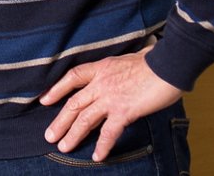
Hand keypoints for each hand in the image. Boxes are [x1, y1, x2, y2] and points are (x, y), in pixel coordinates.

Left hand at [40, 43, 182, 161]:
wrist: (168, 65)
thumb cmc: (155, 60)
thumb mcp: (129, 57)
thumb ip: (121, 66)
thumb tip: (126, 64)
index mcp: (101, 68)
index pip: (72, 77)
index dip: (57, 89)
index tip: (45, 100)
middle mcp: (101, 83)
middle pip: (74, 103)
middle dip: (60, 121)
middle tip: (49, 136)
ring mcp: (110, 98)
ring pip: (85, 119)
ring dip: (73, 135)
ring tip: (63, 147)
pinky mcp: (124, 111)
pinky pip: (108, 132)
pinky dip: (102, 145)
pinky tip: (97, 156)